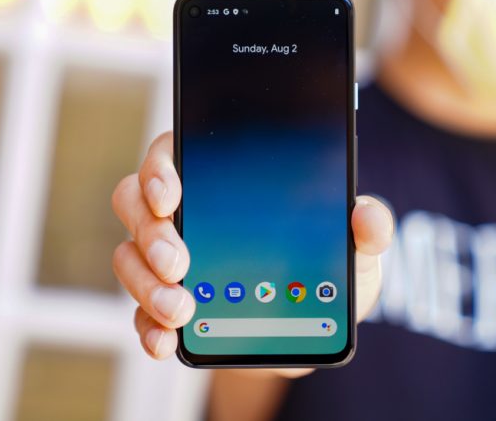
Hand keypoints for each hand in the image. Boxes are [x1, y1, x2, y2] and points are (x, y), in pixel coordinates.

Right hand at [112, 131, 393, 375]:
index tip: (172, 195)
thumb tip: (366, 217)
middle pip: (135, 203)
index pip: (170, 154)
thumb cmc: (327, 269)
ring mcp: (168, 261)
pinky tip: (166, 340)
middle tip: (182, 263)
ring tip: (183, 310)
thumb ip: (367, 228)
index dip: (159, 168)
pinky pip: (140, 312)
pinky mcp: (167, 305)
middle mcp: (185, 214)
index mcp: (220, 180)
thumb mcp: (356, 247)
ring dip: (146, 284)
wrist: (315, 326)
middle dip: (151, 233)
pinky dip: (147, 327)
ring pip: (128, 257)